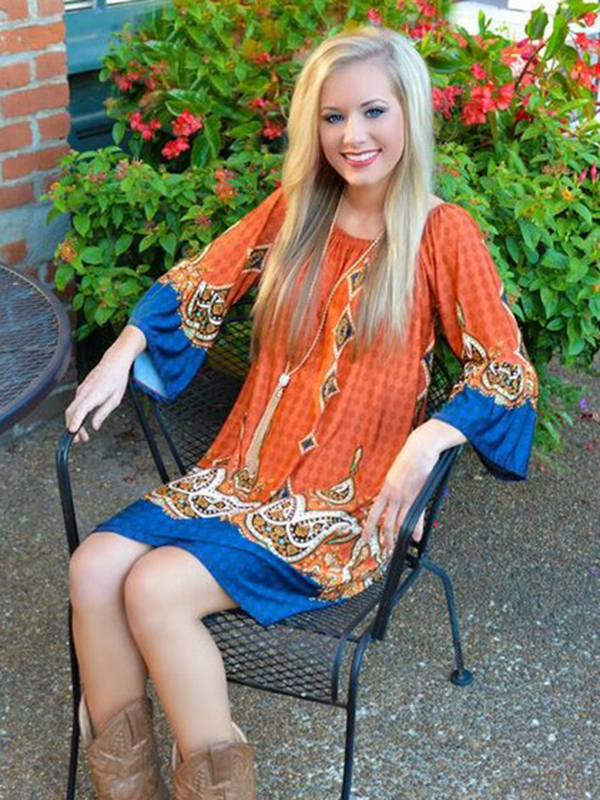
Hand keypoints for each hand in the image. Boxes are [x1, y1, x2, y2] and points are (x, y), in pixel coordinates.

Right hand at [65, 325, 145, 443]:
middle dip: (72, 428)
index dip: (75, 421)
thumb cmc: (116, 379)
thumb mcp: (115, 400)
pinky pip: (76, 405)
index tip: (72, 431)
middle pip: (71, 412)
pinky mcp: (82, 390)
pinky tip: (83, 422)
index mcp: (93, 394)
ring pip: (72, 409)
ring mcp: (81, 391)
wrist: (114, 362)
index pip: (80, 410)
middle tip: (78, 440)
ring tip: (82, 435)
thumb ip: (103, 413)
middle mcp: (84, 392)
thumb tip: (95, 426)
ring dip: (74, 422)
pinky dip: (76, 415)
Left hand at [362, 436, 438, 548]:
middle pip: (386, 522)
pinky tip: (416, 538)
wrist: (419, 450)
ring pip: (399, 522)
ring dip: (398, 536)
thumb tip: (387, 499)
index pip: (374, 512)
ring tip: (397, 546)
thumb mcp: (393, 474)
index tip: (364, 537)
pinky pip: (416, 517)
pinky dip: (417, 529)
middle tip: (384, 549)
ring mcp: (406, 497)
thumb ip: (390, 488)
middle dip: (385, 538)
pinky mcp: (418, 496)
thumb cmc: (407, 459)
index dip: (368, 526)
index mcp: (385, 489)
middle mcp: (393, 495)